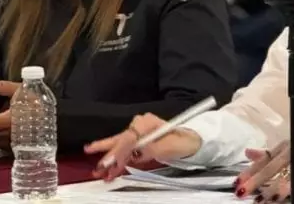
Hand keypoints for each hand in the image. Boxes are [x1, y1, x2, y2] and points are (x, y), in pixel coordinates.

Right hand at [85, 113, 202, 181]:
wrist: (195, 139)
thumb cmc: (185, 140)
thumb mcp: (170, 145)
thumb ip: (152, 148)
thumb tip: (137, 152)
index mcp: (147, 123)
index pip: (128, 139)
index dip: (118, 152)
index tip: (110, 163)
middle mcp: (140, 125)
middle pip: (121, 141)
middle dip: (109, 155)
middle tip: (98, 166)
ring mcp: (140, 131)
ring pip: (122, 146)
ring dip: (112, 160)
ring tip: (101, 171)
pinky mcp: (141, 139)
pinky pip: (127, 149)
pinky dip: (120, 159)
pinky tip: (112, 168)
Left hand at [235, 140, 293, 201]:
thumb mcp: (292, 153)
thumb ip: (270, 154)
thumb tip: (248, 153)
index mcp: (283, 147)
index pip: (262, 159)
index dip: (249, 171)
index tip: (237, 182)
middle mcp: (290, 147)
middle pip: (268, 165)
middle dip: (253, 180)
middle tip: (241, 191)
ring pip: (280, 172)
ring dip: (268, 187)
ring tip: (259, 199)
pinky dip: (286, 187)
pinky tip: (278, 196)